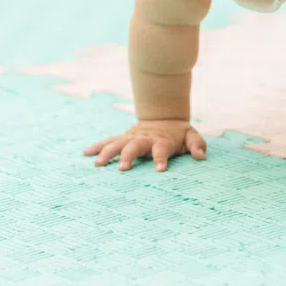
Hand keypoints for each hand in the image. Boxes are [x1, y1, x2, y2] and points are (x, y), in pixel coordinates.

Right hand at [84, 120, 206, 171]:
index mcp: (161, 140)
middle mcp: (144, 138)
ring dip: (108, 152)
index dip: (161, 158)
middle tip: (123, 169)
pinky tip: (85, 154)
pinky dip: (97, 146)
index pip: (161, 149)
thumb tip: (201, 157)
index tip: (160, 170)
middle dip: (128, 156)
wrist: (162, 116)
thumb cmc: (178, 133)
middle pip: (135, 146)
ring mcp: (131, 137)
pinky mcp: (123, 138)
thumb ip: (197, 145)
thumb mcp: (191, 135)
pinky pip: (108, 141)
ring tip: (98, 164)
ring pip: (117, 143)